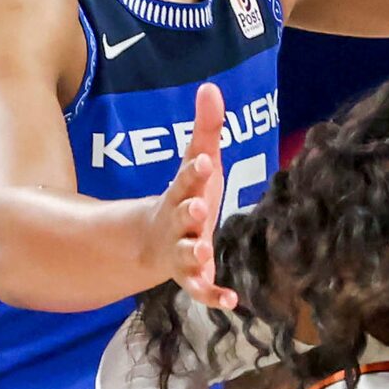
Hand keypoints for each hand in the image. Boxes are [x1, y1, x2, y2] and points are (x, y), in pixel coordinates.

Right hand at [144, 82, 236, 309]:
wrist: (156, 242)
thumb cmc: (187, 196)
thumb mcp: (199, 163)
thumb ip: (206, 129)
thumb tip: (211, 87)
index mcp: (183, 193)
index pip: (189, 179)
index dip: (196, 171)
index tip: (205, 160)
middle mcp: (179, 224)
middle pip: (183, 216)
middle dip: (190, 211)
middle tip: (198, 206)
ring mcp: (183, 252)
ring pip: (186, 255)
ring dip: (195, 253)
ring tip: (204, 250)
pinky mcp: (193, 277)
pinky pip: (201, 289)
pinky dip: (213, 296)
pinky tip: (232, 302)